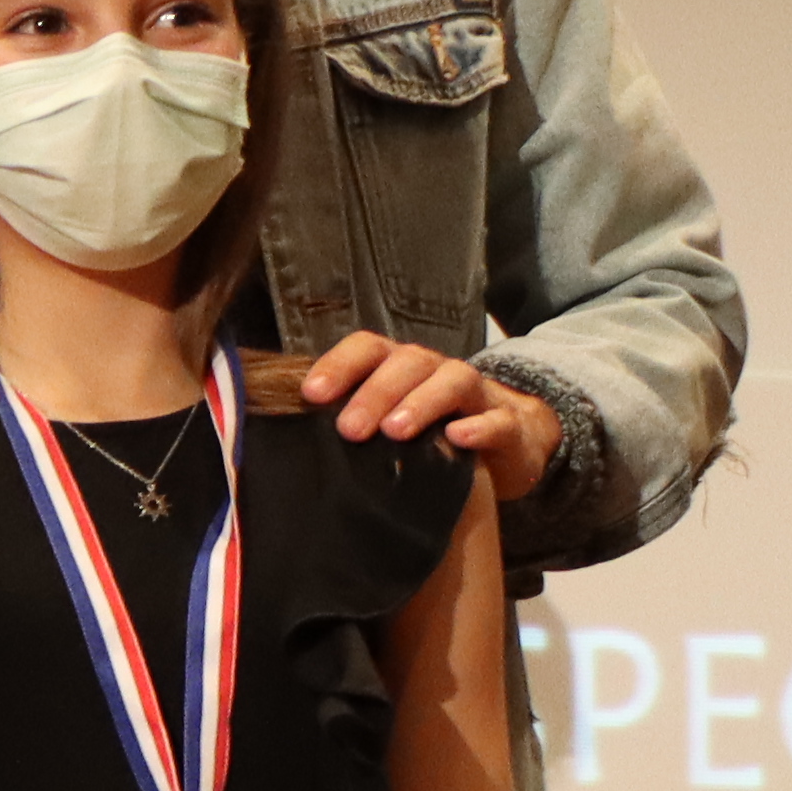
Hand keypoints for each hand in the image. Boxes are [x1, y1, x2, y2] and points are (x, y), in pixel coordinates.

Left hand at [292, 331, 562, 499]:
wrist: (508, 442)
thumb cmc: (430, 432)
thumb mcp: (387, 423)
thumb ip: (347, 421)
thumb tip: (283, 442)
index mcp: (399, 366)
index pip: (367, 349)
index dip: (339, 365)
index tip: (310, 395)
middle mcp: (435, 370)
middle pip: (406, 363)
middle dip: (375, 392)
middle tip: (349, 430)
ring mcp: (476, 394)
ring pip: (453, 380)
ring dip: (421, 402)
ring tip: (395, 432)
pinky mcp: (508, 425)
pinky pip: (498, 420)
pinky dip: (479, 427)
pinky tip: (456, 438)